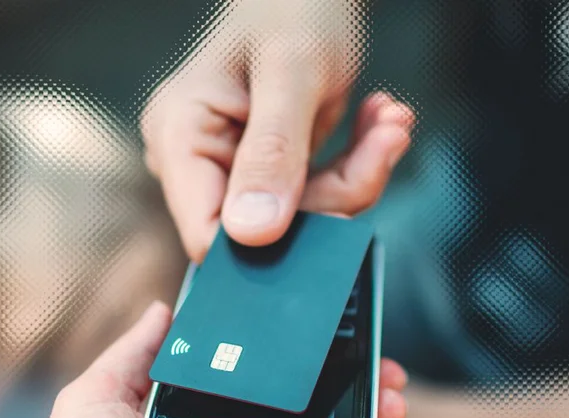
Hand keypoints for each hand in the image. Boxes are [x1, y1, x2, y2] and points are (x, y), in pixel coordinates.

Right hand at [141, 0, 414, 261]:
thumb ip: (273, 153)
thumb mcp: (292, 71)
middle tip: (385, 140)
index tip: (340, 204)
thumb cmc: (295, 3)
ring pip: (299, 220)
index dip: (272, 243)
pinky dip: (354, 169)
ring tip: (389, 123)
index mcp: (179, 137)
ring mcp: (231, 170)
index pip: (209, 234)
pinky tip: (377, 126)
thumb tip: (253, 234)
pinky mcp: (265, 174)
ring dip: (356, 178)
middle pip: (264, 232)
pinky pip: (313, 199)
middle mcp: (197, 162)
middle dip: (334, 198)